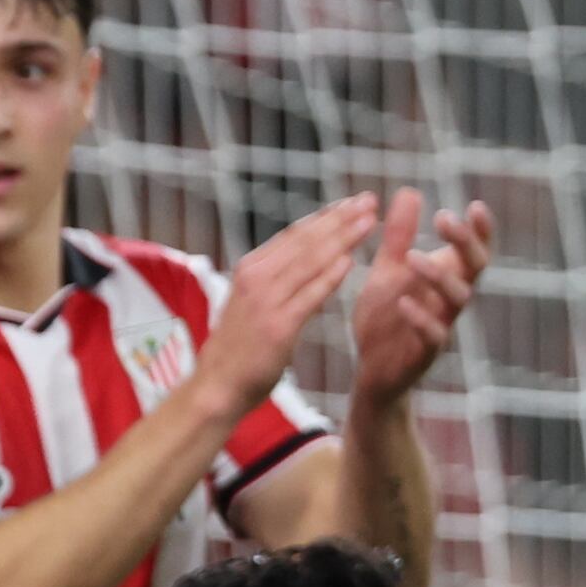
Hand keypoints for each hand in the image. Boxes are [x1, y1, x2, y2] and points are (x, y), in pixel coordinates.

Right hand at [193, 195, 385, 411]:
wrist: (217, 386)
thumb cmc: (240, 349)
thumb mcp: (254, 303)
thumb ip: (277, 281)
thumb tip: (306, 262)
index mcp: (252, 269)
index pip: (295, 235)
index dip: (326, 216)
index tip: (352, 202)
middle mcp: (256, 278)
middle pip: (305, 240)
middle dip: (339, 218)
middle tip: (368, 199)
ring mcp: (266, 301)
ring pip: (310, 261)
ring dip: (342, 238)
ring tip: (369, 221)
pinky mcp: (277, 327)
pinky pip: (308, 296)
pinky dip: (328, 277)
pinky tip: (350, 261)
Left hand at [342, 188, 493, 397]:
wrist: (373, 368)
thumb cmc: (386, 316)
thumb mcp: (388, 270)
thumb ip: (400, 236)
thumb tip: (411, 191)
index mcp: (447, 276)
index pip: (474, 249)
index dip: (481, 230)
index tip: (475, 206)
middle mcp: (450, 299)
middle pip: (475, 268)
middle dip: (465, 242)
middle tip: (445, 218)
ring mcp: (442, 324)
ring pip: (458, 299)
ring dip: (439, 276)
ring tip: (414, 257)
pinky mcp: (425, 352)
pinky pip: (433, 336)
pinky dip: (422, 319)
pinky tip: (405, 302)